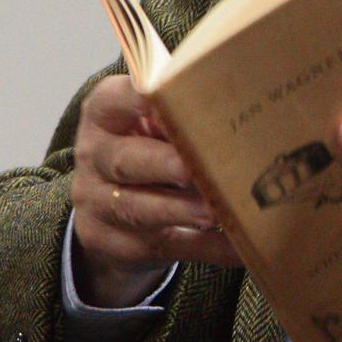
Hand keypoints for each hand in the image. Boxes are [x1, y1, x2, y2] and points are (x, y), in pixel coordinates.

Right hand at [70, 75, 239, 306]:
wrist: (107, 210)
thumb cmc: (147, 147)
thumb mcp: (150, 120)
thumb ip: (179, 107)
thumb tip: (244, 94)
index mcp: (105, 116)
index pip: (112, 100)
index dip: (134, 97)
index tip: (158, 94)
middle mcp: (96, 158)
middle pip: (125, 161)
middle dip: (162, 164)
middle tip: (192, 169)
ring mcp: (101, 205)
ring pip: (139, 209)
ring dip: (180, 210)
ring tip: (215, 211)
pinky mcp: (120, 244)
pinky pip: (170, 246)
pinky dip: (209, 247)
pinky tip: (240, 246)